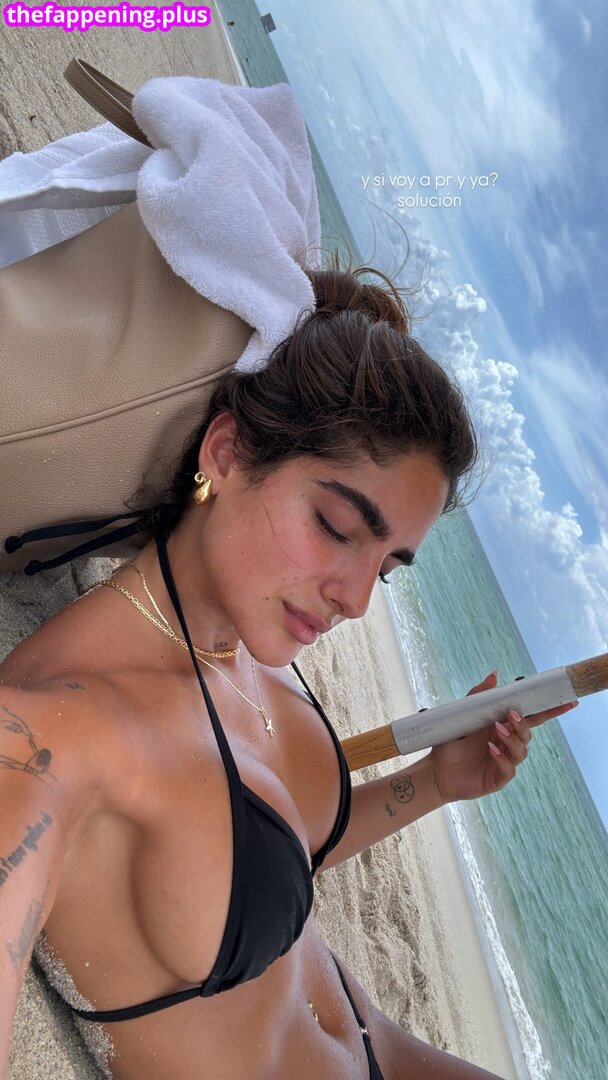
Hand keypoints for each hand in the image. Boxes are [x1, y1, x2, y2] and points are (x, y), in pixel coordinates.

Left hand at [427, 672, 577, 803]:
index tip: (568, 701)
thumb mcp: (462, 716)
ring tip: (497, 730)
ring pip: (521, 750)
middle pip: (527, 733)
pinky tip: (491, 750)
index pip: (531, 718)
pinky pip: (508, 769)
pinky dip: (502, 758)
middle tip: (510, 715)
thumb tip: (495, 674)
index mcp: (503, 727)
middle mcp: (507, 744)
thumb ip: (478, 696)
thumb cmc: (451, 743)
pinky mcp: (497, 778)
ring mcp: (504, 762)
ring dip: (512, 738)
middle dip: (523, 723)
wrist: (435, 770)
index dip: (549, 711)